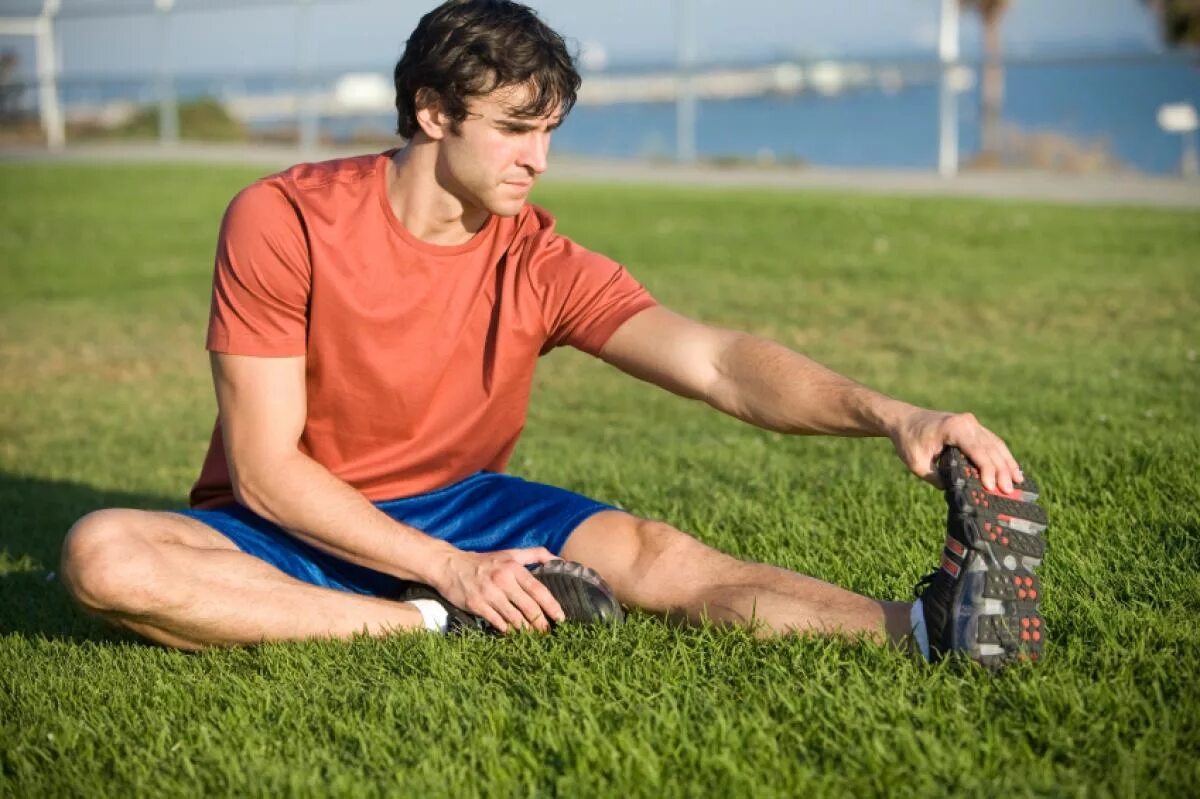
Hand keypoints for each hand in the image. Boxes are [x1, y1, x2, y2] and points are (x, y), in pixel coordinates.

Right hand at [432, 547, 565, 632]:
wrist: (450, 565)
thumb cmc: (484, 561)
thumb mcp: (510, 553)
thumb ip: (536, 554)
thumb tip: (560, 560)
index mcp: (513, 568)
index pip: (538, 590)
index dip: (551, 606)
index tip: (561, 617)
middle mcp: (503, 580)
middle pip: (529, 607)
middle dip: (541, 623)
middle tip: (548, 632)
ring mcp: (489, 594)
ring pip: (515, 618)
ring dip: (526, 630)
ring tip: (534, 636)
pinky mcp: (477, 605)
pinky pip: (498, 622)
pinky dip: (507, 630)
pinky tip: (513, 633)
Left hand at [887, 408, 1023, 491]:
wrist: (902, 419)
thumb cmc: (908, 440)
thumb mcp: (917, 464)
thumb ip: (937, 478)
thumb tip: (957, 491)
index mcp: (954, 428)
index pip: (978, 451)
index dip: (987, 471)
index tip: (992, 488)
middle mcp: (967, 423)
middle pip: (991, 449)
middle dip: (1002, 471)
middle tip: (1010, 491)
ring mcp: (971, 423)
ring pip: (995, 445)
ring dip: (1007, 463)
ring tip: (1018, 482)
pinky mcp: (972, 427)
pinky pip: (991, 442)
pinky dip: (1001, 456)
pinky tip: (1011, 468)